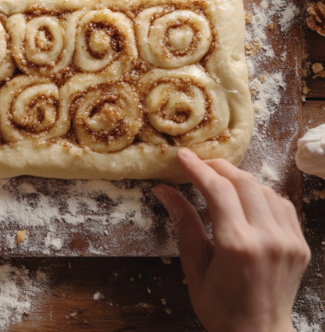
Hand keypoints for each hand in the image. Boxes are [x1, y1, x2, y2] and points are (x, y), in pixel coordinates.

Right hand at [153, 148, 308, 331]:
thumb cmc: (220, 308)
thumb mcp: (194, 268)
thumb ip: (184, 224)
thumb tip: (163, 189)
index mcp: (237, 245)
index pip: (218, 189)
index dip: (198, 168)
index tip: (182, 156)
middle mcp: (267, 239)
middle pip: (244, 182)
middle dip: (218, 168)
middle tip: (199, 166)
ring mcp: (288, 242)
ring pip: (265, 189)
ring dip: (241, 181)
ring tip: (221, 184)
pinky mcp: (299, 246)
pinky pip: (282, 205)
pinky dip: (263, 196)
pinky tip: (247, 202)